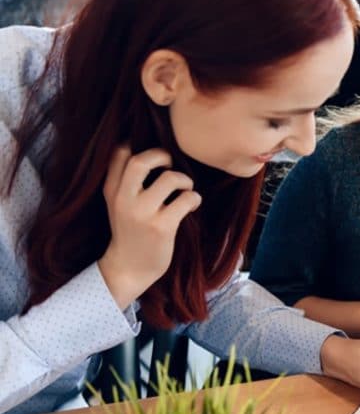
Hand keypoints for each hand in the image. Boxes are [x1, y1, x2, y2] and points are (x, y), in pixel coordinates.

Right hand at [98, 147, 201, 308]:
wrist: (129, 268)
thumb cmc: (130, 231)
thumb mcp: (119, 204)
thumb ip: (126, 180)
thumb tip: (151, 152)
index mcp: (112, 191)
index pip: (119, 155)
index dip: (137, 145)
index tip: (151, 156)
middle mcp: (124, 200)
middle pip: (141, 161)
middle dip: (162, 156)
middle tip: (170, 164)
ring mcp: (143, 214)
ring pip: (170, 179)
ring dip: (184, 180)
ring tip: (185, 190)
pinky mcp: (161, 227)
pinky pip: (186, 200)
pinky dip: (194, 198)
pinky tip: (191, 205)